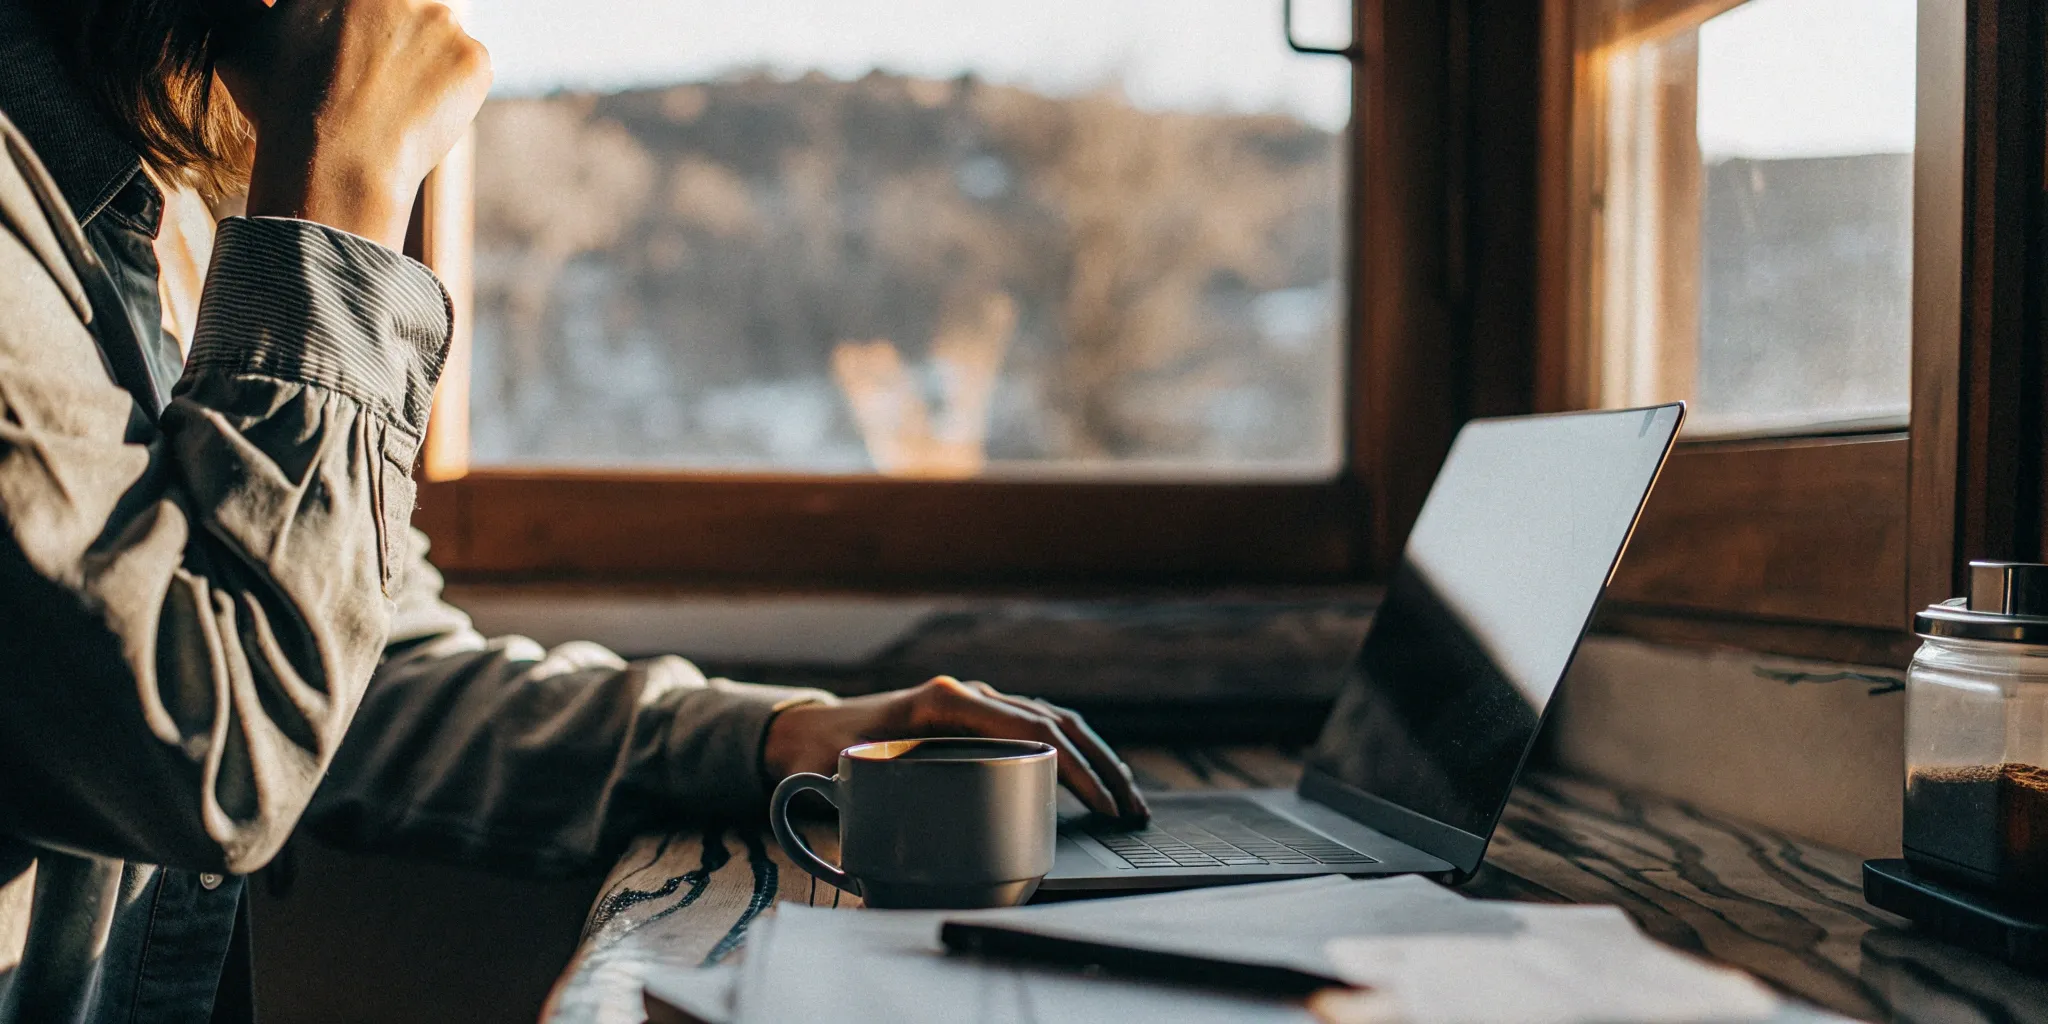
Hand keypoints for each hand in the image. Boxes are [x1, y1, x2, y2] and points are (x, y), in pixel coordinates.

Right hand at [214, 0, 491, 247]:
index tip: (360, 55)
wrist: (334, 161)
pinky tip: (416, 115)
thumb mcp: (244, 43)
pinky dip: (451, 93)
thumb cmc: (283, 107)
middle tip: (374, 79)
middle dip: (393, 38)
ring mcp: (443, 18)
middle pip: (406, 9)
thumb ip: (256, 13)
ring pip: (439, 36)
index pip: (365, 5)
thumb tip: (264, 15)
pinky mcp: (474, 57)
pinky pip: (468, 69)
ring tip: (390, 102)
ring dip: (422, 62)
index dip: (363, 33)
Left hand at [763, 677, 1150, 824]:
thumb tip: (899, 851)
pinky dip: (1073, 749)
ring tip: (1127, 797)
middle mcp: (969, 694)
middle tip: (1130, 809)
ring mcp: (977, 703)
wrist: (806, 728)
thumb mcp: (847, 775)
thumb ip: (873, 798)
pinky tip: (1095, 777)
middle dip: (1099, 766)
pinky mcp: (978, 717)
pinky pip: (1039, 726)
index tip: (1100, 801)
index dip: (1072, 765)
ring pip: (1054, 721)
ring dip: (1095, 757)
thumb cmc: (825, 753)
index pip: (1028, 726)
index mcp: (946, 702)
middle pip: (1054, 722)